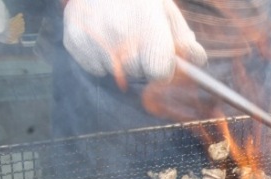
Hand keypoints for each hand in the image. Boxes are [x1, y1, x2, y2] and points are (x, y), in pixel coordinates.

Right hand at [63, 0, 206, 82]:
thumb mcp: (166, 12)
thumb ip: (184, 40)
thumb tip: (197, 62)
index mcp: (148, 27)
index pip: (159, 73)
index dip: (162, 70)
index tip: (160, 62)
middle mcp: (120, 35)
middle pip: (137, 75)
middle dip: (141, 64)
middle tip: (137, 41)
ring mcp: (94, 40)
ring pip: (115, 73)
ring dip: (120, 62)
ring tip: (118, 35)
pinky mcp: (74, 41)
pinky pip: (94, 68)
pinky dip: (99, 59)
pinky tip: (102, 37)